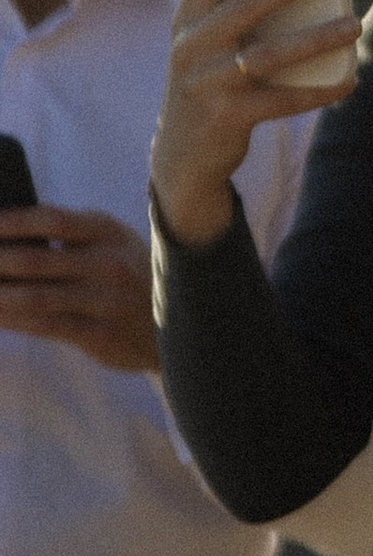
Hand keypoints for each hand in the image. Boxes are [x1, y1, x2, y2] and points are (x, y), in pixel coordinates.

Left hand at [0, 206, 158, 369]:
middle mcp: (109, 264)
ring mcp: (106, 301)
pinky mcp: (100, 334)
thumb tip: (9, 233)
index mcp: (108, 233)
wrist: (173, 328)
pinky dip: (12, 320)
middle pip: (35, 260)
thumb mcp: (111, 244)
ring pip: (35, 297)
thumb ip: (71, 235)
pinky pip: (45, 325)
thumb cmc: (128, 276)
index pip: (52, 220)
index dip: (11, 222)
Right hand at [149, 0, 358, 249]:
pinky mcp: (226, 119)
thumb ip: (244, 8)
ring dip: (315, 37)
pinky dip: (318, 91)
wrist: (184, 154)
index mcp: (188, 16)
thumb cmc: (213, 80)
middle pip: (244, 5)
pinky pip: (281, 101)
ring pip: (267, 54)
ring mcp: (206, 84)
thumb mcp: (215, 41)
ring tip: (354, 23)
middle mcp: (190, 46)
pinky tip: (349, 80)